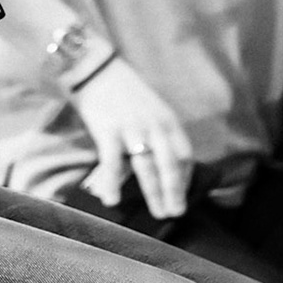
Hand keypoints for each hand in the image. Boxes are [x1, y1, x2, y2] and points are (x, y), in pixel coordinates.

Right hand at [72, 56, 193, 220]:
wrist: (97, 70)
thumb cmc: (124, 92)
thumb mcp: (151, 108)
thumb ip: (159, 133)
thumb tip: (163, 163)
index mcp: (167, 120)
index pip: (184, 153)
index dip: (185, 177)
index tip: (183, 195)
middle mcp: (153, 125)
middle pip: (169, 164)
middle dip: (174, 191)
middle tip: (176, 212)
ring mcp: (131, 128)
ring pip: (146, 166)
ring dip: (154, 192)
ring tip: (158, 212)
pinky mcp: (108, 131)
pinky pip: (111, 162)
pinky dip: (112, 183)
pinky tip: (112, 200)